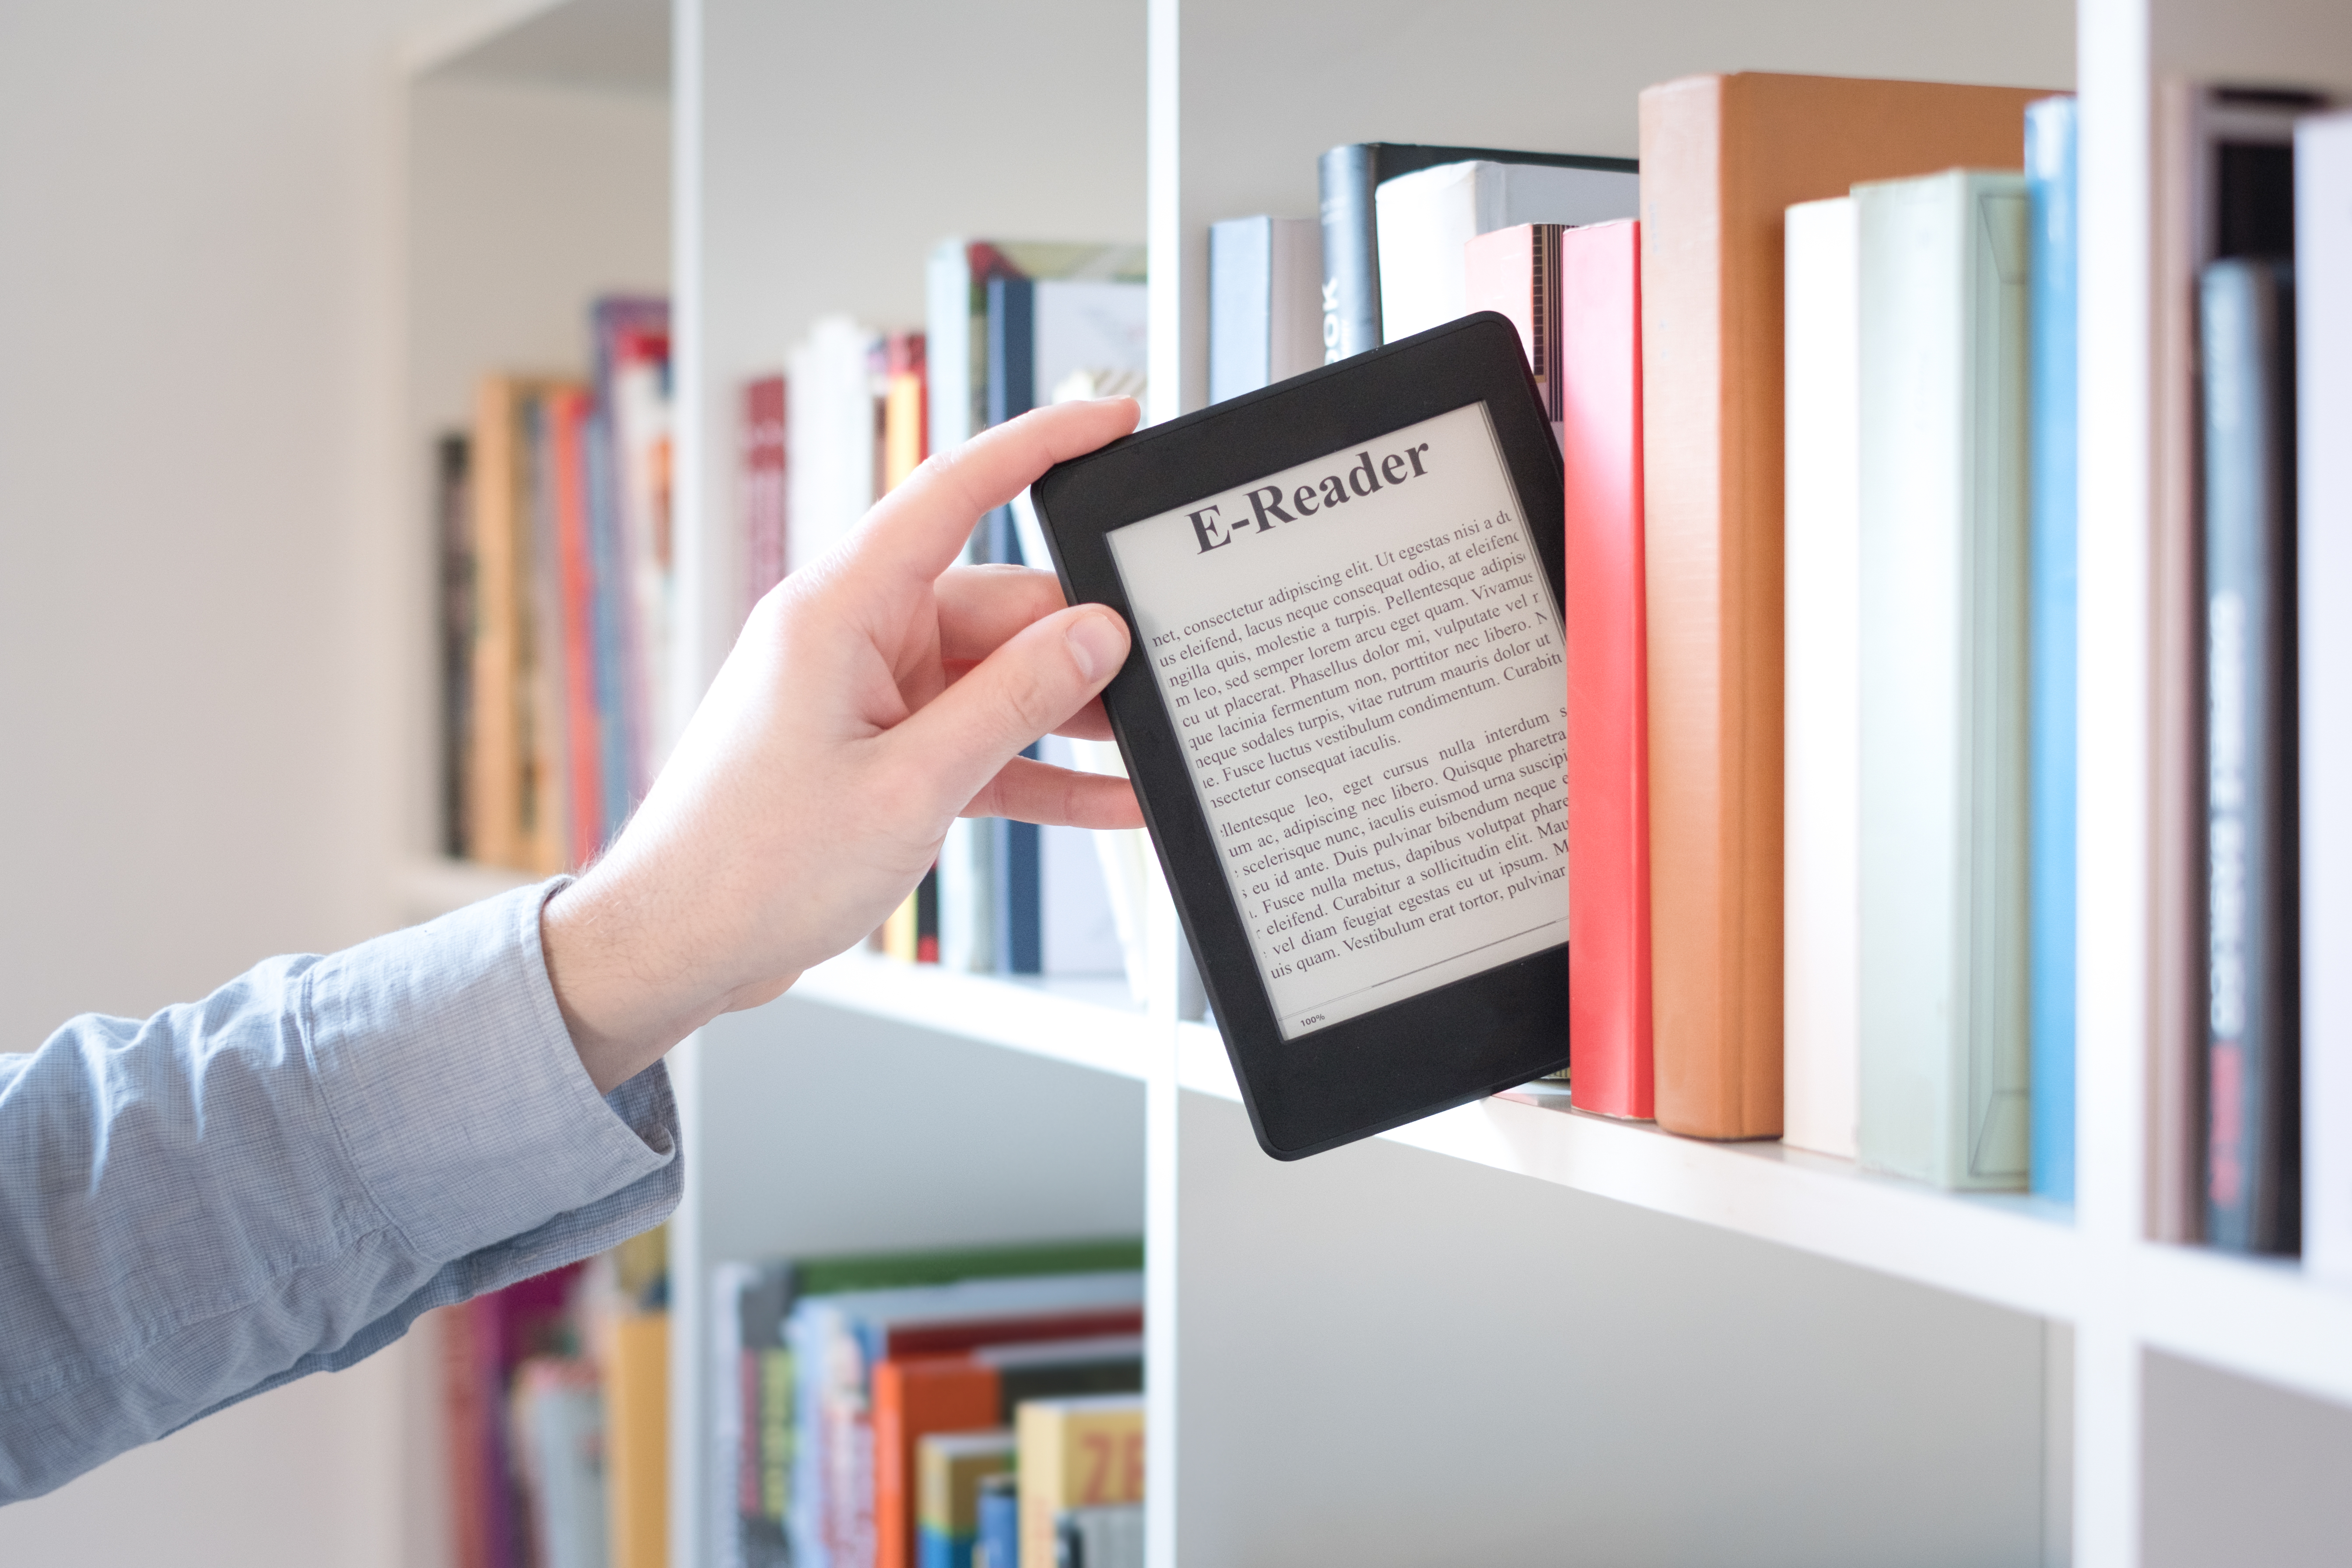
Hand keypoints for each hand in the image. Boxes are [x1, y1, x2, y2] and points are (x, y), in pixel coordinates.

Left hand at [541, 397, 1144, 1090]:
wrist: (677, 947)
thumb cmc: (752, 867)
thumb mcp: (909, 785)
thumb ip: (1011, 704)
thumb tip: (1096, 635)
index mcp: (840, 609)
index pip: (954, 490)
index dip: (1041, 444)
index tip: (1114, 421)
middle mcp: (852, 637)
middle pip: (997, 605)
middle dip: (1079, 641)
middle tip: (1159, 676)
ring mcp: (865, 695)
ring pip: (995, 678)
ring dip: (1065, 715)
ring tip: (1149, 745)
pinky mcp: (876, 753)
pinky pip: (976, 743)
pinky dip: (1035, 770)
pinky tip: (1109, 798)